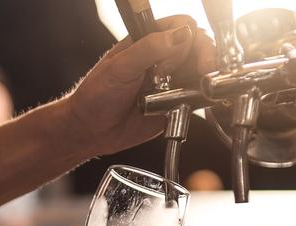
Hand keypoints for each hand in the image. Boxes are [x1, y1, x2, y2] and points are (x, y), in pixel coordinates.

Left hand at [65, 15, 215, 155]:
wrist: (91, 130)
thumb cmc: (96, 96)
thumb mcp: (119, 68)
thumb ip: (148, 49)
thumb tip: (180, 35)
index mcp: (148, 41)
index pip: (182, 25)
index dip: (185, 38)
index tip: (169, 62)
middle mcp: (164, 58)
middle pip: (199, 44)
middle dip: (202, 55)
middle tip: (197, 71)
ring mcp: (172, 80)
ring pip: (204, 69)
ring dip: (204, 76)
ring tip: (186, 89)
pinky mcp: (177, 103)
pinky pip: (199, 96)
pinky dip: (203, 96)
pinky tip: (193, 99)